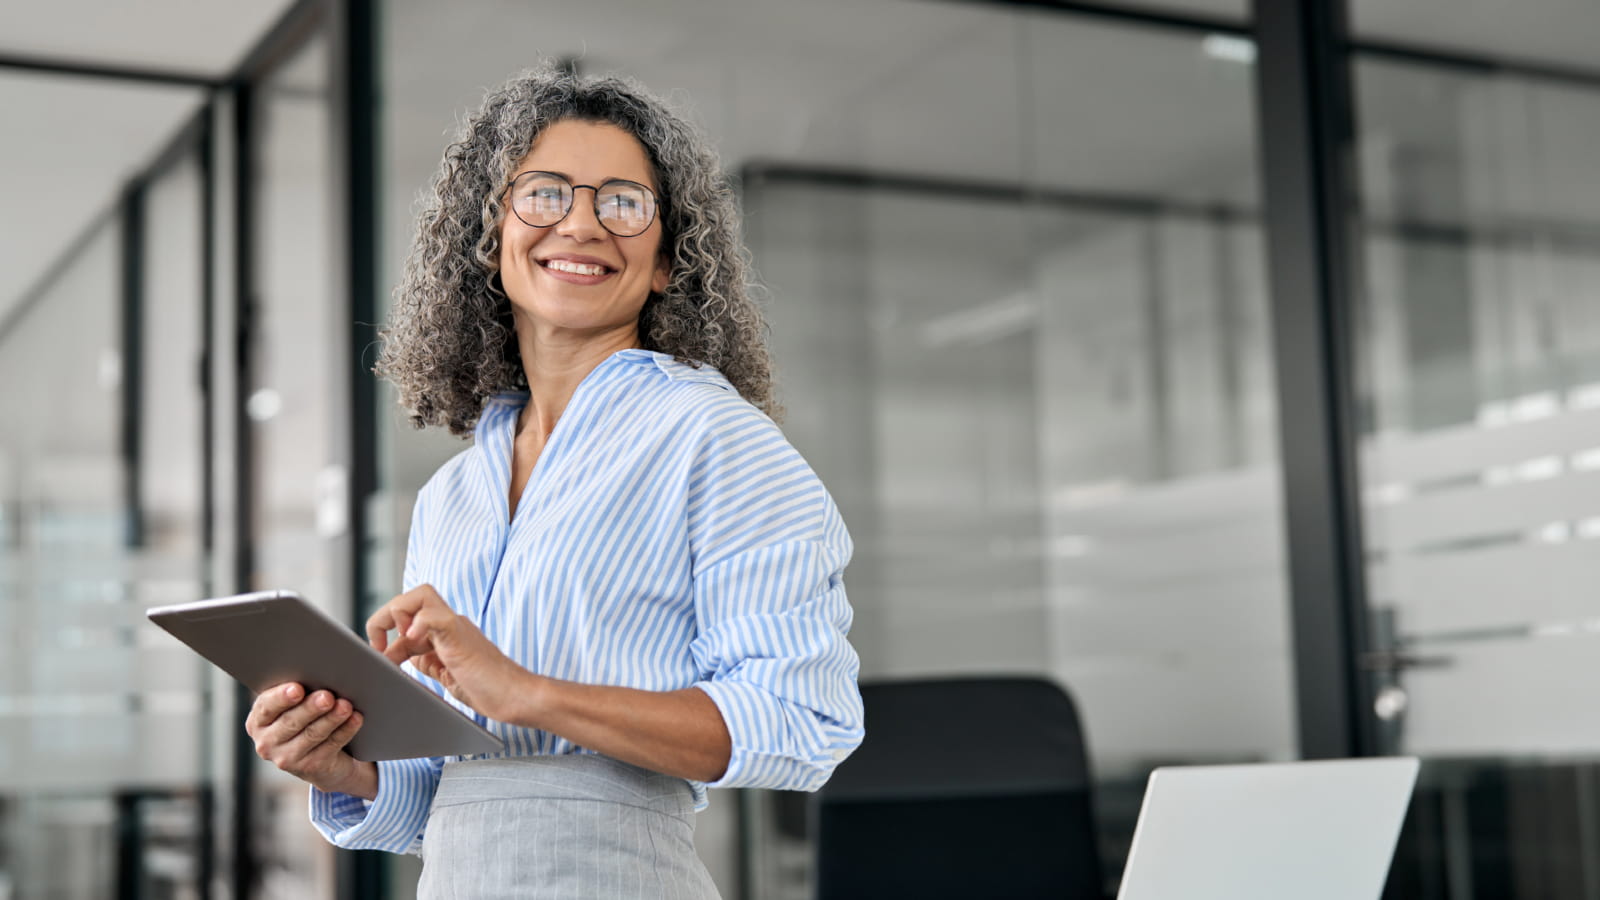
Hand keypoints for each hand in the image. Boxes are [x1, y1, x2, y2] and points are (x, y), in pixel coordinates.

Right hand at [245, 682, 375, 798]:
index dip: (281, 697)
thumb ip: (300, 686)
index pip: (267, 707)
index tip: (297, 688)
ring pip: (312, 735)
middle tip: (327, 696)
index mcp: (259, 720)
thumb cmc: (306, 716)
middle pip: (291, 722)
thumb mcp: (295, 704)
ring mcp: (287, 758)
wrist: (319, 757)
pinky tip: (355, 719)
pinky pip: (330, 746)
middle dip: (311, 707)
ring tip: (346, 705)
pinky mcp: (310, 768)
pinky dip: (345, 730)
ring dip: (331, 719)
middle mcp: (267, 742)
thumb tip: (322, 666)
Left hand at [367, 584, 530, 721]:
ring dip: (397, 614)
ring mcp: (455, 626)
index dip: (385, 636)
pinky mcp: (459, 635)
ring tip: (394, 643)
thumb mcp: (445, 674)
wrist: (516, 696)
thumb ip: (426, 661)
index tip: (379, 660)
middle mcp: (448, 624)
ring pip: (420, 595)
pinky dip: (418, 622)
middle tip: (378, 648)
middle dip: (384, 617)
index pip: (405, 619)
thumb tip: (399, 655)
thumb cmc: (488, 689)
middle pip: (410, 597)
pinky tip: (412, 640)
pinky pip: (434, 614)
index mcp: (444, 633)